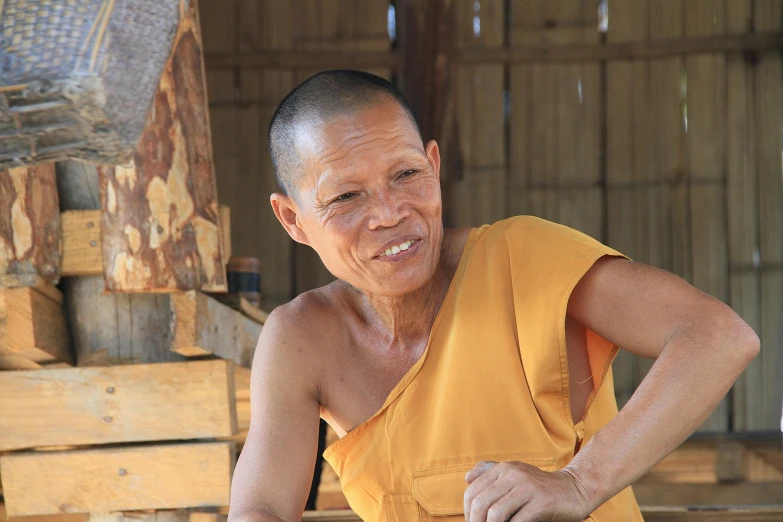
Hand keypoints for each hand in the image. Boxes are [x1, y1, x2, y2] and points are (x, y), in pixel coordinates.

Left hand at [463, 461, 589, 521]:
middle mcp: (513, 474)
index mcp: (504, 468)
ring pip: (495, 513)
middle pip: (481, 503)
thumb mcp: (516, 474)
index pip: (472, 492)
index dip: (467, 513)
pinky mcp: (541, 502)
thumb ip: (491, 472)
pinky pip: (517, 521)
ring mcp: (527, 487)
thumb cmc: (541, 487)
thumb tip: (467, 478)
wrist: (576, 488)